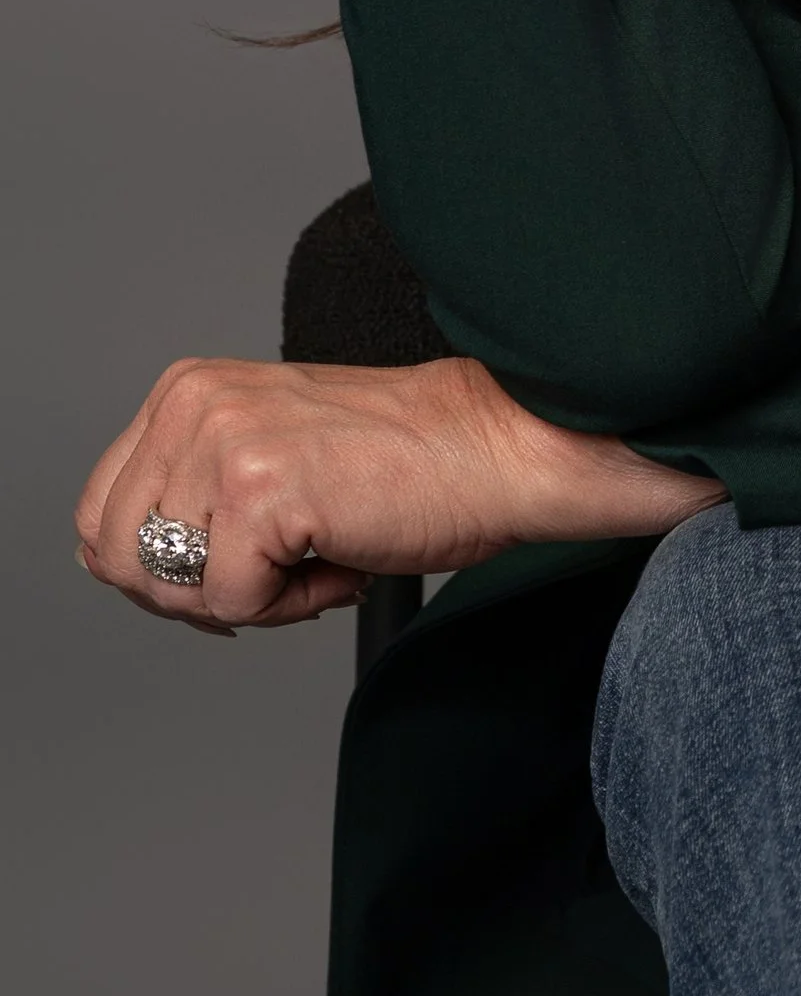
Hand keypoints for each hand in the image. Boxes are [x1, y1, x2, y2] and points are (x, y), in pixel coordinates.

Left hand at [74, 351, 725, 634]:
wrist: (504, 450)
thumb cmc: (410, 463)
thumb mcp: (271, 454)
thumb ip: (190, 490)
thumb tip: (115, 563)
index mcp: (187, 389)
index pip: (101, 514)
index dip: (162, 569)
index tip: (238, 566)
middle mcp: (192, 402)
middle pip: (120, 560)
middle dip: (199, 591)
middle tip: (284, 568)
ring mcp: (222, 443)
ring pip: (173, 589)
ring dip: (253, 597)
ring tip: (322, 553)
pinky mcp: (259, 492)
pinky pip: (232, 603)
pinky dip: (294, 606)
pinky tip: (345, 558)